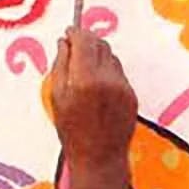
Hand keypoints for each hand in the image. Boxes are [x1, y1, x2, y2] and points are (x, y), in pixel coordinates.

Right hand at [48, 28, 136, 168]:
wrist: (99, 157)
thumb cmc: (72, 130)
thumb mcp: (56, 96)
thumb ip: (60, 64)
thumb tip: (64, 42)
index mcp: (85, 79)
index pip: (84, 40)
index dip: (75, 32)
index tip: (68, 32)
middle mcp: (108, 80)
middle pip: (100, 44)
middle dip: (87, 41)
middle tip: (75, 47)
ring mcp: (123, 88)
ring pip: (112, 57)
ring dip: (98, 56)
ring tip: (84, 71)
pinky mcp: (132, 95)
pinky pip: (119, 74)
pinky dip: (108, 72)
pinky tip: (97, 86)